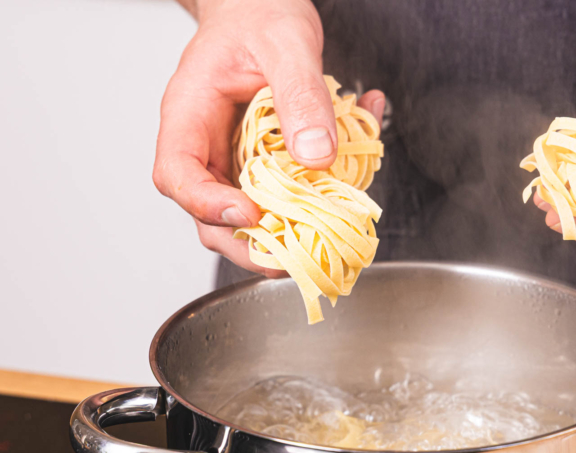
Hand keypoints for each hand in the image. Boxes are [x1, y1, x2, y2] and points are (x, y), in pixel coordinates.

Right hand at [153, 0, 384, 274]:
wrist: (262, 5)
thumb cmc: (259, 13)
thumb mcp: (287, 44)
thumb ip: (301, 96)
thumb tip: (315, 157)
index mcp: (190, 113)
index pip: (178, 174)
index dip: (207, 205)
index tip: (248, 215)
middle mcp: (206, 143)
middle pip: (209, 212)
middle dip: (247, 242)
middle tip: (291, 257)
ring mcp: (233, 157)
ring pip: (247, 213)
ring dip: (284, 231)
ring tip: (322, 234)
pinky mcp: (264, 162)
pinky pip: (282, 192)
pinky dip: (313, 198)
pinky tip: (349, 178)